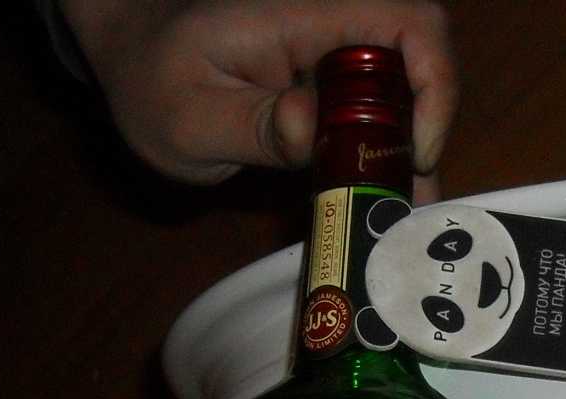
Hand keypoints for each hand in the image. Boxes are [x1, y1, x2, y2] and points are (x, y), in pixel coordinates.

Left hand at [60, 0, 457, 192]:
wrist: (130, 50)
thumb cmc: (149, 79)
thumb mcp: (187, 120)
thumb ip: (253, 128)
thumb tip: (312, 128)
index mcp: (299, 13)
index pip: (407, 22)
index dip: (434, 85)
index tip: (417, 153)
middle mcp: (328, 19)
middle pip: (419, 57)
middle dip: (426, 131)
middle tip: (406, 203)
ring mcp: (332, 43)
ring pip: (405, 84)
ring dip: (407, 147)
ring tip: (392, 211)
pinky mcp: (331, 70)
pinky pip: (379, 99)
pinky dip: (384, 147)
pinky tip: (370, 193)